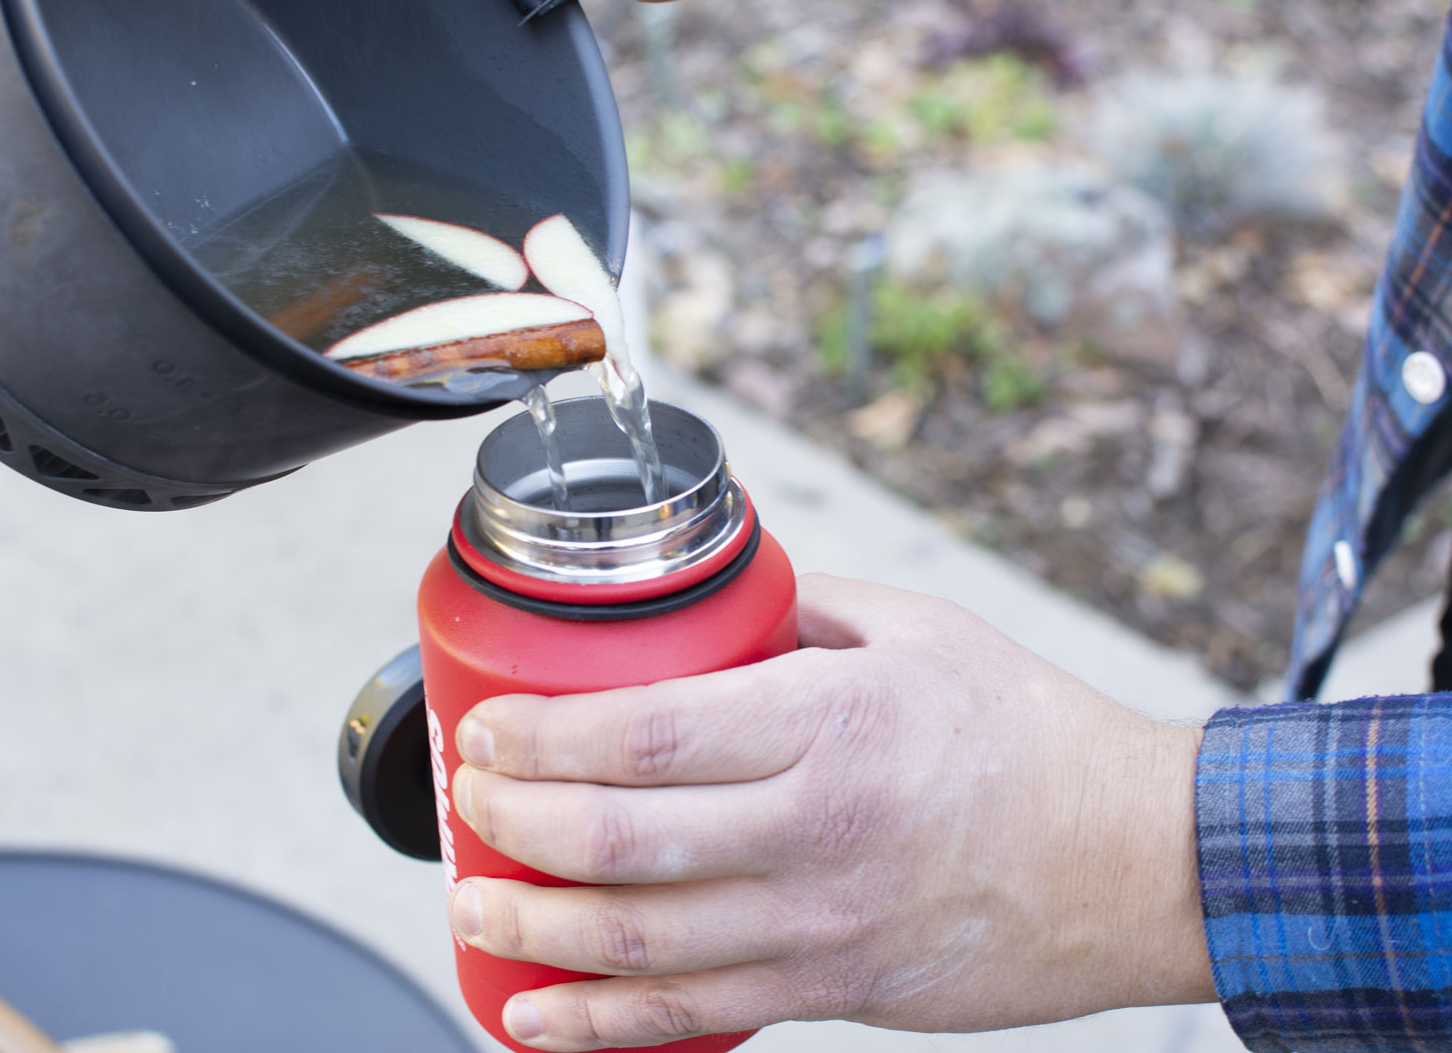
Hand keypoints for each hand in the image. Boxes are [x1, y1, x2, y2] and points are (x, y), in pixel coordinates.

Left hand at [450, 574, 1214, 1050]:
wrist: (1137, 861)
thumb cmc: (1030, 735)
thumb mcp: (916, 631)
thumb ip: (798, 608)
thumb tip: (708, 598)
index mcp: (828, 721)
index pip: (643, 732)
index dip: (540, 735)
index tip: (488, 729)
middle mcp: (815, 829)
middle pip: (620, 843)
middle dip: (513, 825)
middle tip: (471, 803)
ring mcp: (823, 924)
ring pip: (640, 945)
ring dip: (533, 927)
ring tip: (473, 900)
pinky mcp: (837, 990)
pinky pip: (696, 1020)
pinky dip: (601, 1027)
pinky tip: (536, 1015)